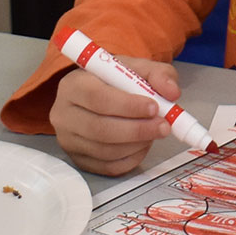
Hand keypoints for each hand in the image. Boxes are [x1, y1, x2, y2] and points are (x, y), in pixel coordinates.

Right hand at [50, 55, 177, 175]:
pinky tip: (143, 144)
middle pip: (99, 129)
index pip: (97, 98)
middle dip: (137, 130)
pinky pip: (108, 167)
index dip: (128, 106)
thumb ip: (158, 74)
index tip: (154, 107)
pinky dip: (132, 158)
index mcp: (74, 85)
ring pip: (105, 150)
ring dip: (138, 144)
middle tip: (164, 126)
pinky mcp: (78, 160)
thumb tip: (172, 92)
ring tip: (155, 132)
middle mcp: (63, 114)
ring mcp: (68, 140)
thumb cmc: (116, 80)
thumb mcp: (137, 67)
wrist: (99, 94)